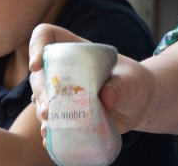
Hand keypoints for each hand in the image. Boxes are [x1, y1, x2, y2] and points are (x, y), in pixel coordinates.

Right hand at [28, 24, 155, 136]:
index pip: (47, 36)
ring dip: (42, 113)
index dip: (37, 46)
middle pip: (39, 74)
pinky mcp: (67, 115)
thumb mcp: (131, 81)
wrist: (140, 104)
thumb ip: (120, 86)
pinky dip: (49, 132)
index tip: (37, 65)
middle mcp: (64, 71)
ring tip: (49, 127)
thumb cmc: (135, 82)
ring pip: (42, 100)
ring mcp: (63, 94)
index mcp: (76, 51)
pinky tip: (51, 140)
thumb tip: (106, 100)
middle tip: (48, 110)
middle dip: (40, 92)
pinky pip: (51, 123)